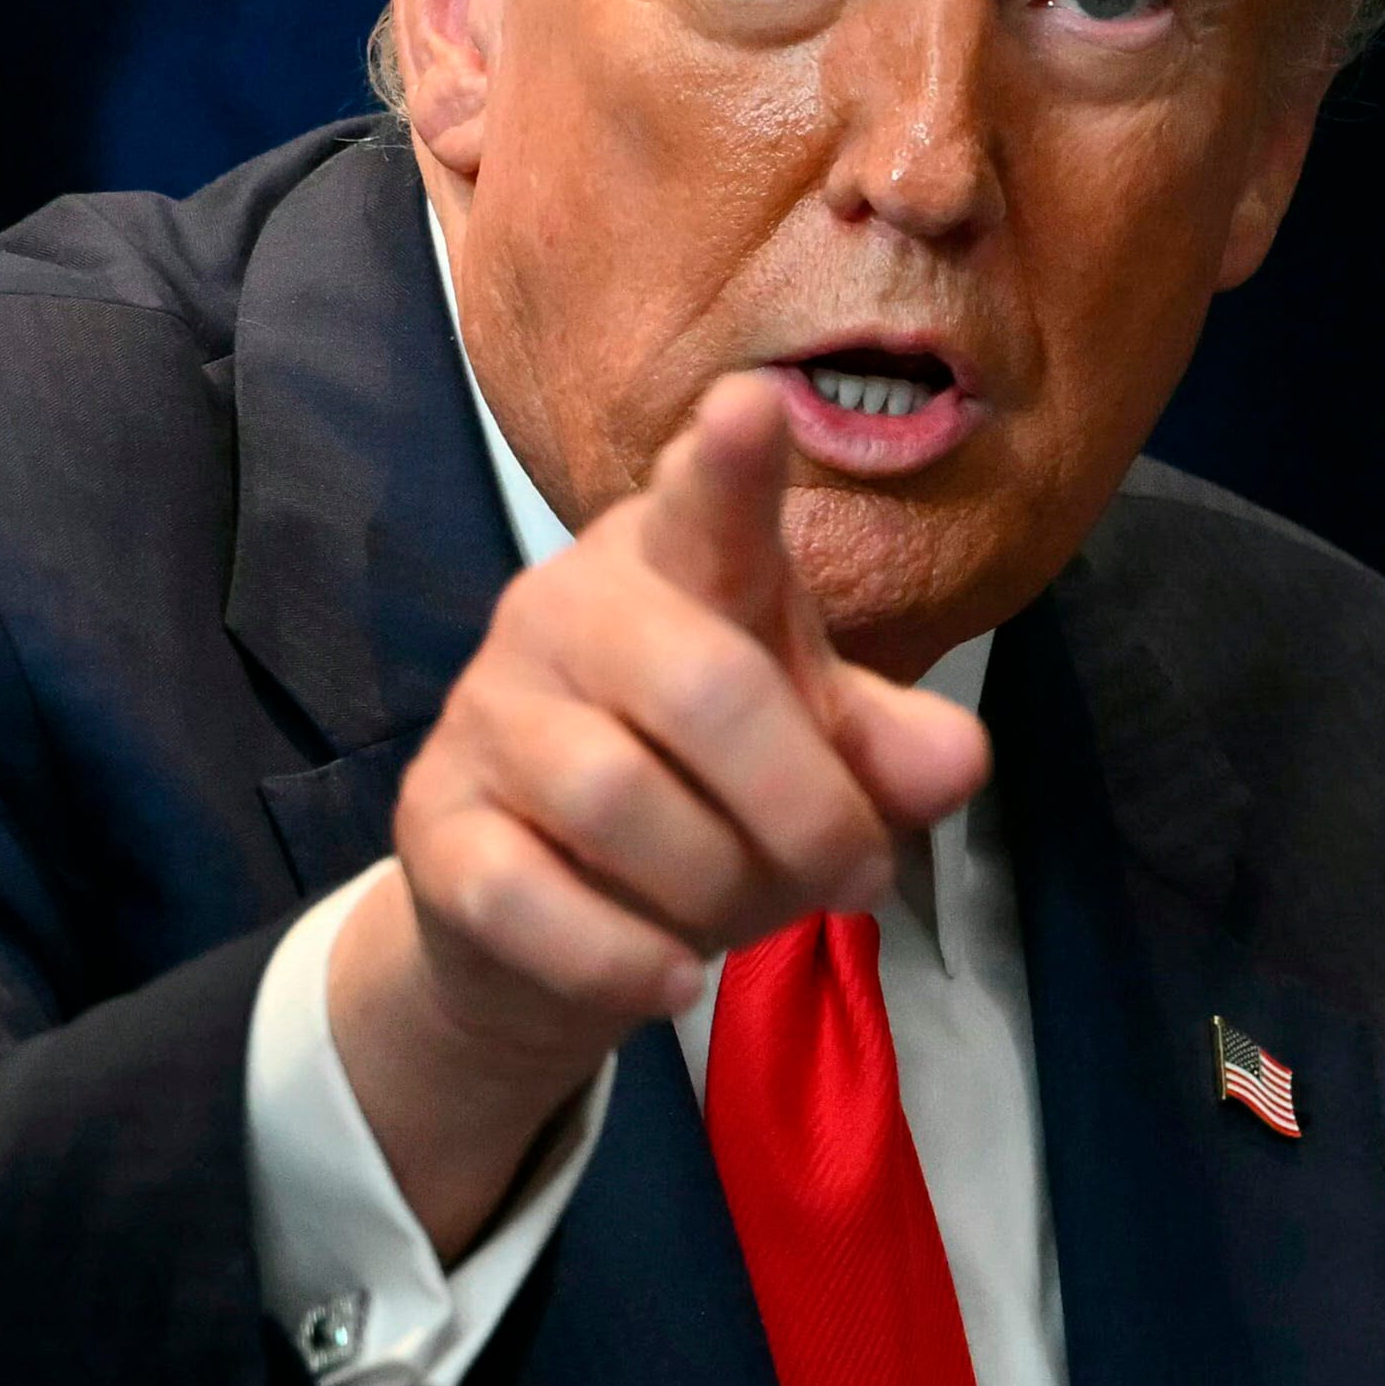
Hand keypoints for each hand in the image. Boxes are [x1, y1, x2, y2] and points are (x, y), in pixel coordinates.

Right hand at [324, 372, 987, 1255]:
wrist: (537, 920)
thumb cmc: (702, 800)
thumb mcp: (815, 765)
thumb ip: (886, 752)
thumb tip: (951, 760)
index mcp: (673, 567)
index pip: (704, 505)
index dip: (730, 464)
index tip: (752, 409)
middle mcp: (563, 610)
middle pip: (706, 690)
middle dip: (808, 810)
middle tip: (855, 876)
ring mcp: (485, 712)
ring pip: (619, 802)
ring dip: (720, 892)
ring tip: (742, 921)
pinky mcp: (433, 822)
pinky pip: (533, 900)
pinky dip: (623, 959)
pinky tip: (670, 977)